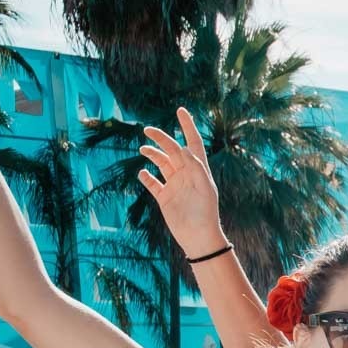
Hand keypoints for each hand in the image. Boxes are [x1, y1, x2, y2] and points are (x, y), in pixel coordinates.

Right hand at [138, 108, 227, 259]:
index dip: (188, 127)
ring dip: (152, 154)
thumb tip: (182, 148)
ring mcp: (175, 185)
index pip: (193, 143)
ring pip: (161, 163)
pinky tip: (142, 174)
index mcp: (198, 170)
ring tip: (143, 150)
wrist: (198, 237)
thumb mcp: (204, 188)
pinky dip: (146, 177)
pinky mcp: (165, 197)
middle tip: (148, 130)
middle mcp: (186, 175)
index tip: (181, 110)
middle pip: (172, 150)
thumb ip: (195, 167)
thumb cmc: (205, 213)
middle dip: (161, 139)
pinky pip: (153, 183)